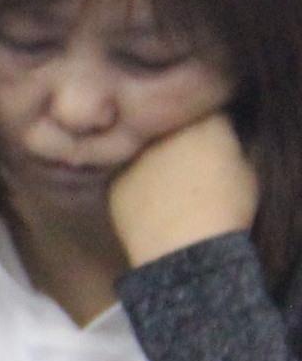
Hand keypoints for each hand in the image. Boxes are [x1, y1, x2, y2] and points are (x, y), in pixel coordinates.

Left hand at [108, 111, 261, 267]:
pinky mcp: (114, 181)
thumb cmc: (226, 208)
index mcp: (202, 122)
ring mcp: (133, 156)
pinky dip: (139, 184)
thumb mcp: (246, 169)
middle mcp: (162, 132)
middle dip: (179, 142)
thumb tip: (218, 145)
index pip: (208, 113)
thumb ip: (229, 146)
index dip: (213, 131)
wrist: (184, 247)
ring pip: (147, 151)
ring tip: (172, 189)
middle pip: (171, 129)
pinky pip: (129, 175)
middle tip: (191, 166)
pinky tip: (153, 204)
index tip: (216, 146)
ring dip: (156, 161)